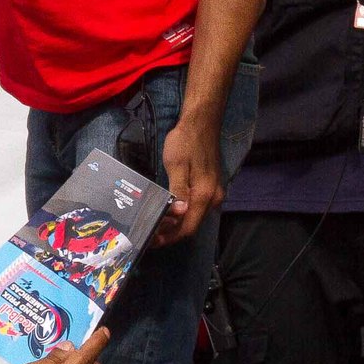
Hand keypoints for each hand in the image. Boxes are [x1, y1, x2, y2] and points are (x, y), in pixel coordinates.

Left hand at [152, 117, 222, 246]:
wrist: (202, 122)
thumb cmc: (186, 141)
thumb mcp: (176, 165)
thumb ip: (178, 192)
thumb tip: (178, 215)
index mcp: (205, 195)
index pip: (187, 228)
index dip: (169, 238)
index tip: (151, 241)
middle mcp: (214, 199)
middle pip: (192, 226)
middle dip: (171, 233)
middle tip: (149, 234)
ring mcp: (214, 193)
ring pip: (194, 218)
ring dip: (176, 225)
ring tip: (155, 225)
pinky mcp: (211, 187)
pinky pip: (196, 208)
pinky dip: (182, 214)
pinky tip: (169, 212)